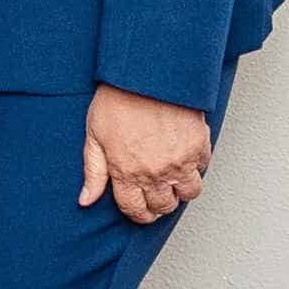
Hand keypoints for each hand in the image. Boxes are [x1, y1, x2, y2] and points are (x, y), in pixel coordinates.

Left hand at [80, 84, 208, 223]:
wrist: (147, 74)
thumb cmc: (118, 99)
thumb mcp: (94, 135)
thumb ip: (93, 172)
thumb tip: (86, 200)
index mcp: (126, 172)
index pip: (135, 210)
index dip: (138, 213)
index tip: (141, 208)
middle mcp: (154, 172)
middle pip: (163, 206)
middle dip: (159, 204)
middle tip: (157, 192)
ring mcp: (179, 161)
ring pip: (188, 194)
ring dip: (181, 189)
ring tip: (173, 177)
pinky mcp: (198, 147)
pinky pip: (202, 168)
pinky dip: (195, 165)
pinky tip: (184, 154)